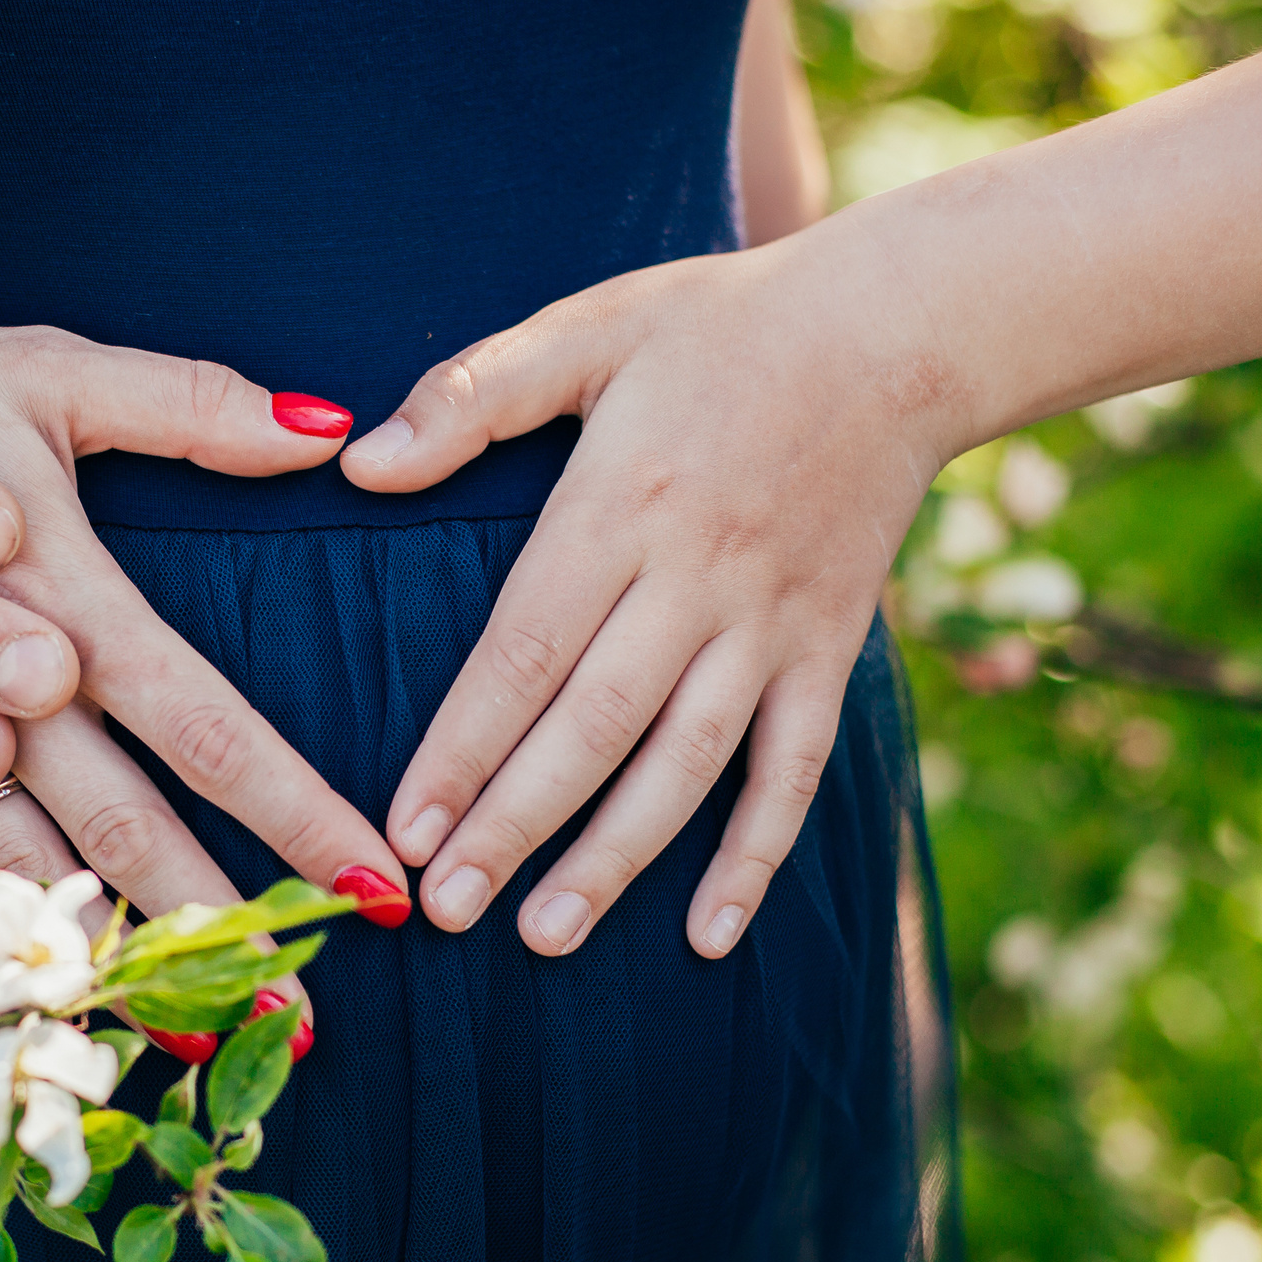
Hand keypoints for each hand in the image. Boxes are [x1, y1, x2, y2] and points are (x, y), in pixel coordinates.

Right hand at [0, 284, 413, 953]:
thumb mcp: (37, 367)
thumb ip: (185, 399)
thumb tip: (330, 423)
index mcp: (55, 590)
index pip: (205, 722)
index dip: (293, 807)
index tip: (374, 883)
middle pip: (117, 830)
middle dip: (210, 925)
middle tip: (298, 1017)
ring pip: (11, 873)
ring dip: (96, 953)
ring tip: (174, 1040)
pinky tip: (19, 998)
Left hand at [341, 238, 964, 957]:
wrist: (901, 326)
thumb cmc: (720, 326)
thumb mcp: (589, 328)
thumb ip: (472, 395)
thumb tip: (360, 464)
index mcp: (621, 504)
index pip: (526, 651)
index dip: (464, 747)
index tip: (405, 826)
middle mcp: (697, 579)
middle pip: (595, 726)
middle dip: (516, 824)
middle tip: (446, 909)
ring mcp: (771, 625)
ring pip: (687, 764)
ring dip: (617, 857)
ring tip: (545, 934)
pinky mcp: (830, 650)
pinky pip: (794, 768)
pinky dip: (757, 855)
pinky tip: (708, 934)